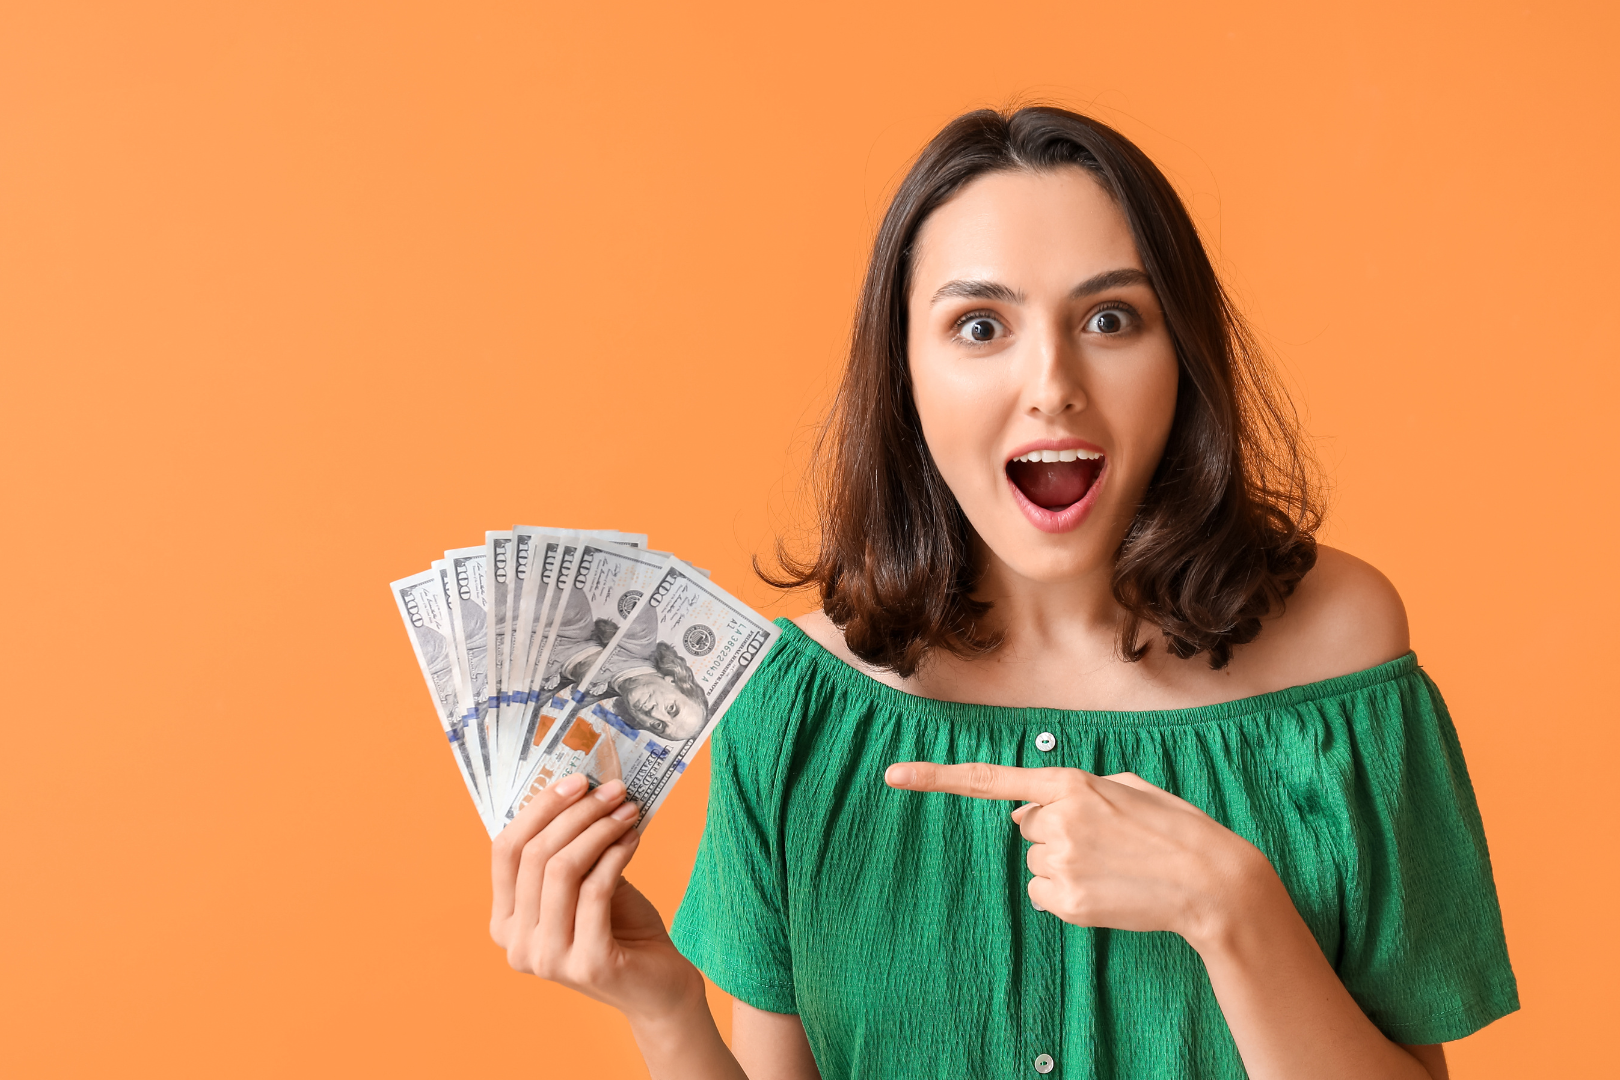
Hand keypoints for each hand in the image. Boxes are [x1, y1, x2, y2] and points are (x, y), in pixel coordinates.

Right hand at [490, 774, 704, 1021]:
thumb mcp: (583, 884)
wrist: (657, 986)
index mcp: (504, 923)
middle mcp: (517, 946)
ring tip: (628, 810)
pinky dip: (616, 855)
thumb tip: (578, 788)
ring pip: (563, 869)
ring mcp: (548, 959)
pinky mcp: (586, 964)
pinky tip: (633, 837)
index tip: (576, 780)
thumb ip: (568, 849)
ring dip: (599, 829)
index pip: (505, 852)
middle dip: (577, 812)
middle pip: (535, 856)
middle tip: (614, 789)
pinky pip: (595, 890)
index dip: (539, 809)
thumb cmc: (619, 928)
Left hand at [884, 762, 1271, 947]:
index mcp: (1069, 783)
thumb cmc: (1171, 827)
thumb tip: (1023, 816)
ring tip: (1112, 866)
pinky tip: (1105, 890)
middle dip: (1056, 832)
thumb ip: (1068, 791)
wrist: (1209, 881)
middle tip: (1106, 841)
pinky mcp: (1066, 901)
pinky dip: (1066, 895)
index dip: (936, 778)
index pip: (989, 780)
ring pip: (1034, 864)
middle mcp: (1056, 820)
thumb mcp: (1124, 787)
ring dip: (1064, 865)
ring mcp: (1059, 863)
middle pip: (1026, 828)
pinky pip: (1044, 895)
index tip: (893, 776)